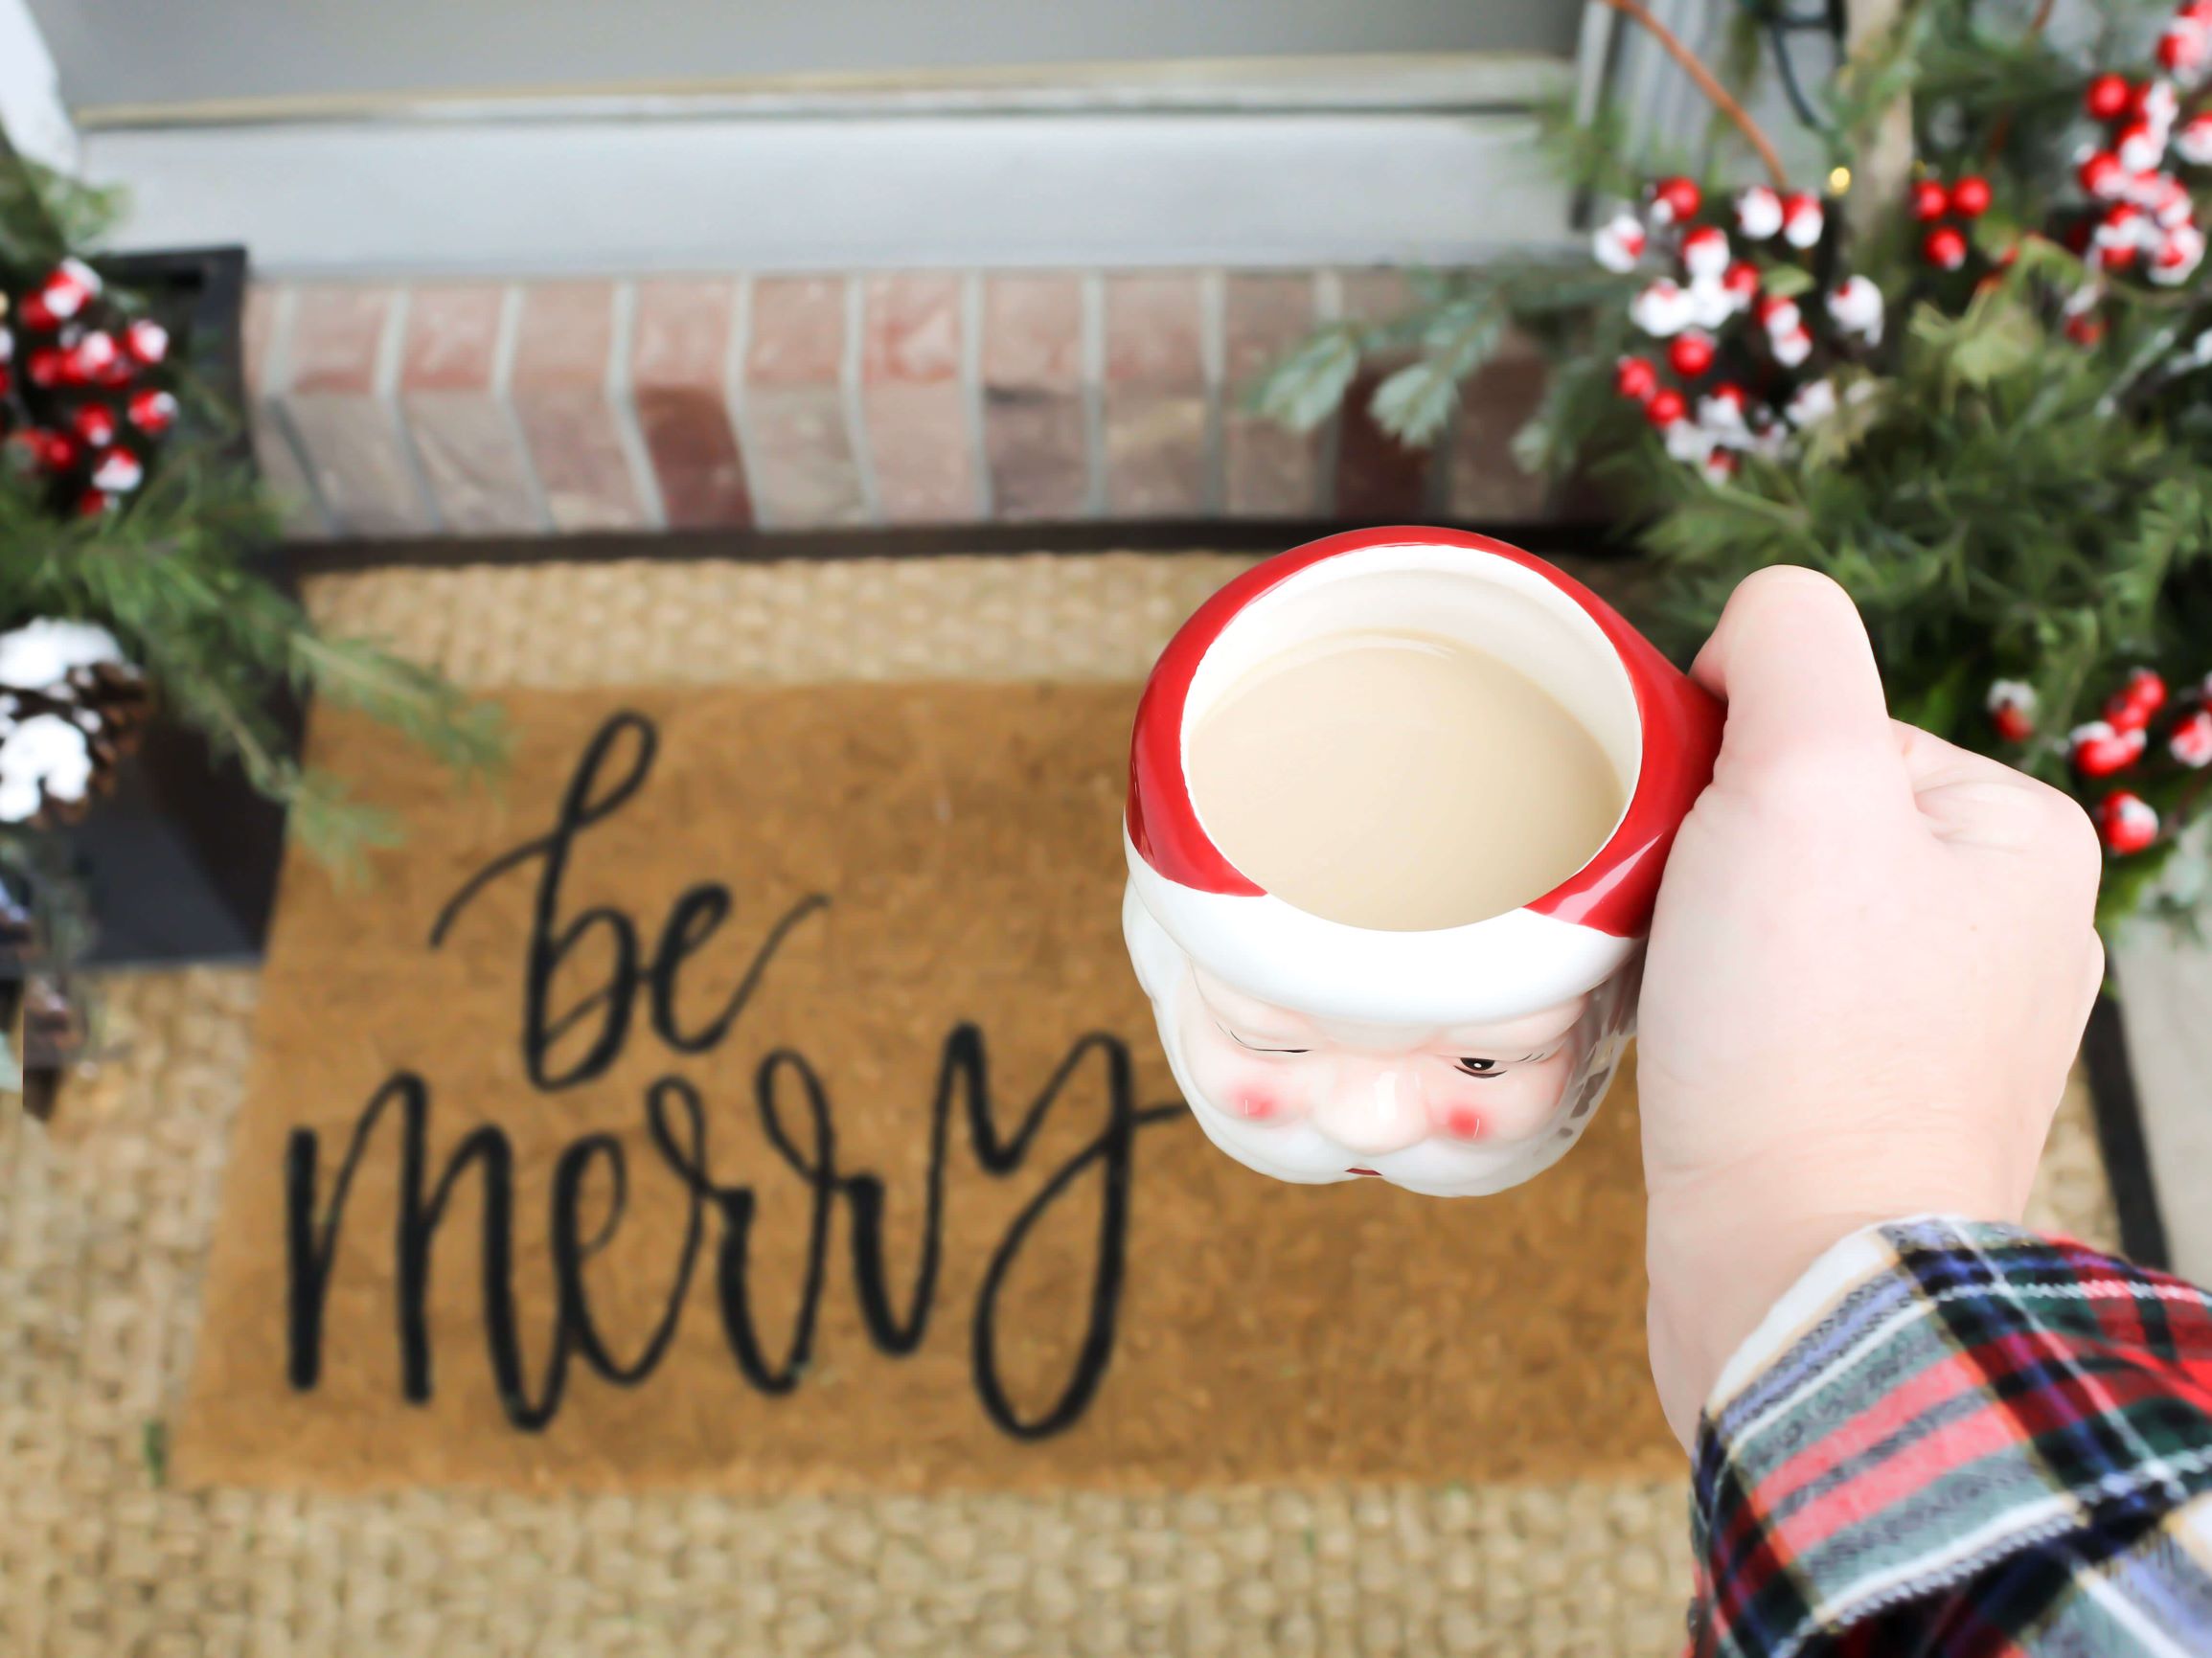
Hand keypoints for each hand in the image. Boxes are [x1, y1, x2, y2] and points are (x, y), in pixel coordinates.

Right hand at [1636, 567, 2104, 1447]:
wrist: (1797, 1278)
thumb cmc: (1805, 1037)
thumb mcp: (1802, 778)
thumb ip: (1791, 645)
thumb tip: (1753, 630)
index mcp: (2021, 837)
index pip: (1829, 722)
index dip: (1729, 762)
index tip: (1690, 838)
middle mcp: (2009, 933)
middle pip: (1796, 818)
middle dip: (1708, 851)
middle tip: (1668, 917)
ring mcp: (1947, 1032)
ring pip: (1771, 916)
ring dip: (1698, 934)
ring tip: (1675, 991)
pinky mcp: (1875, 1111)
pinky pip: (1769, 1010)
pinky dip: (1711, 1014)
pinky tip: (1690, 1052)